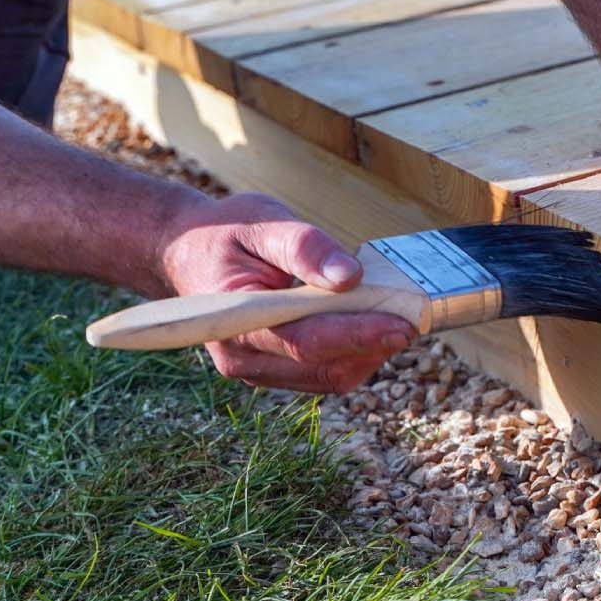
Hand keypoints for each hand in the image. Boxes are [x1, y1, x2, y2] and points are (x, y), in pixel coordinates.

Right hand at [155, 193, 413, 391]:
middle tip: (414, 314)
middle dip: (372, 345)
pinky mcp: (273, 370)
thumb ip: (304, 247)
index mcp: (234, 321)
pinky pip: (322, 374)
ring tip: (396, 315)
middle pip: (323, 368)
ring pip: (328, 378)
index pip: (304, 342)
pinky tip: (369, 324)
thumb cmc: (224, 232)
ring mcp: (257, 370)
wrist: (186, 251)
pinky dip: (352, 353)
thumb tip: (350, 276)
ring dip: (367, 352)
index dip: (357, 335)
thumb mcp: (262, 222)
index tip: (402, 325)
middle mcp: (242, 358)